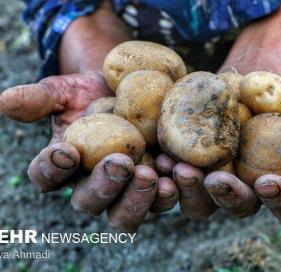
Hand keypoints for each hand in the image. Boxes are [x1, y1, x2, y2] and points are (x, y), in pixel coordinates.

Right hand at [0, 71, 164, 231]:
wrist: (130, 91)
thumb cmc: (92, 92)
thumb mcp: (66, 90)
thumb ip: (40, 99)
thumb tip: (4, 100)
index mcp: (67, 167)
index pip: (47, 177)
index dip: (51, 169)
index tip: (65, 151)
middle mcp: (95, 186)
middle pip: (92, 203)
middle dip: (105, 187)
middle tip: (120, 164)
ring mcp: (128, 189)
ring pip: (129, 212)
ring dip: (142, 198)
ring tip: (155, 175)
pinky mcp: (160, 184)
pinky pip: (165, 198)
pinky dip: (176, 190)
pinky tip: (183, 172)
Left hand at [153, 88, 280, 223]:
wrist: (235, 85)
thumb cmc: (272, 98)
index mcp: (277, 183)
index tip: (269, 182)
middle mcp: (244, 190)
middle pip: (238, 208)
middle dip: (227, 197)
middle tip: (215, 179)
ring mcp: (212, 184)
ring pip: (201, 204)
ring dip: (190, 191)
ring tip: (178, 167)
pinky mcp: (186, 170)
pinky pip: (174, 182)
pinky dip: (166, 175)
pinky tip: (160, 158)